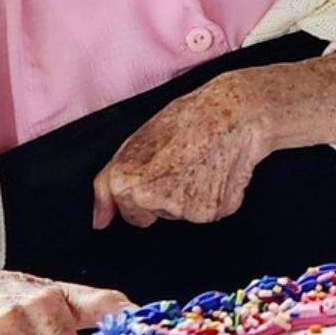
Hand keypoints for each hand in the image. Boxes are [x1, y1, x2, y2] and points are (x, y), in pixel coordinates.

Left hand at [93, 73, 273, 228]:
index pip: (128, 211)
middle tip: (180, 163)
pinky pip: (208, 213)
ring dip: (191, 194)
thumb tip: (99, 222)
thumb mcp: (136, 142)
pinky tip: (216, 171)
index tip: (157, 168)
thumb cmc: (187, 119)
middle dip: (164, 196)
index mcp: (129, 182)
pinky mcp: (215, 212)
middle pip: (155, 216)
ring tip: (200, 162)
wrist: (236, 112)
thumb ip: (107, 184)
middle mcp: (155, 200)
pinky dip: (214, 196)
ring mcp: (187, 210)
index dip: (142, 189)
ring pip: (182, 214)